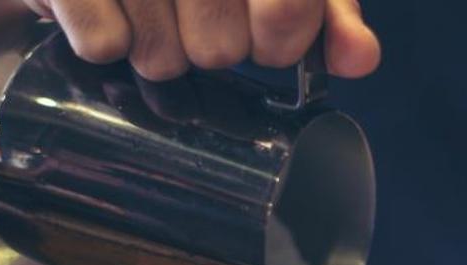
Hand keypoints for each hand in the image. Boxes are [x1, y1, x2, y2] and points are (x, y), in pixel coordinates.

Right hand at [21, 0, 379, 80]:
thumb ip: (325, 11)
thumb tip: (360, 58)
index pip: (287, 10)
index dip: (283, 36)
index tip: (270, 35)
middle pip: (220, 49)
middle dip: (212, 45)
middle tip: (196, 14)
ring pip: (162, 58)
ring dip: (160, 48)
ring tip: (152, 7)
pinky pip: (105, 45)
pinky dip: (108, 39)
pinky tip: (111, 4)